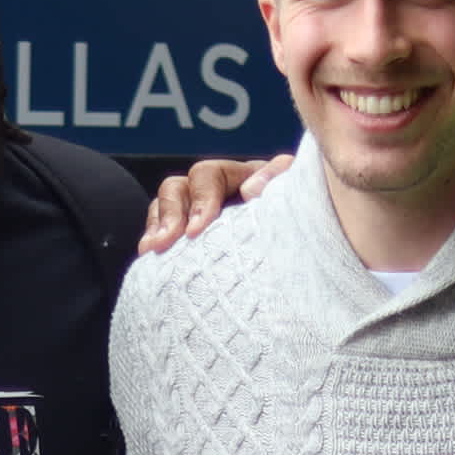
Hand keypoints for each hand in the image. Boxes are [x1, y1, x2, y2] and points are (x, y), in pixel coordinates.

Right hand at [138, 153, 292, 252]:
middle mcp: (221, 192)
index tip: (197, 230)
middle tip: (167, 242)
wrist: (301, 278)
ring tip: (153, 249)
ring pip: (167, 205)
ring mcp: (203, 215)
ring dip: (158, 224)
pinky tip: (150, 255)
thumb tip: (250, 190)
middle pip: (181, 187)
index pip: (209, 176)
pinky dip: (154, 237)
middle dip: (172, 214)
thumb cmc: (304, 237)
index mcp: (247, 179)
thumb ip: (281, 187)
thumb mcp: (299, 208)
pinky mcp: (193, 239)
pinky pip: (162, 229)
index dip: (201, 200)